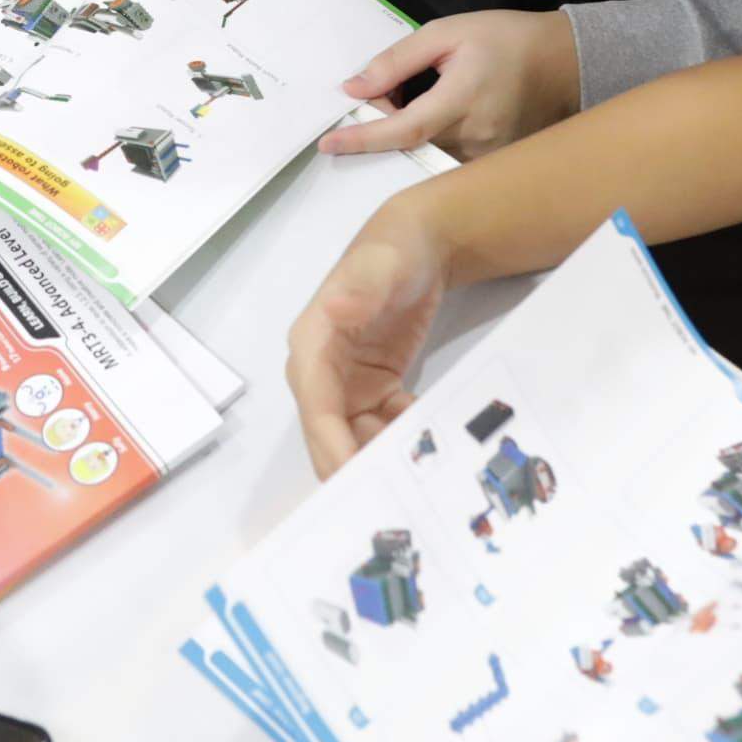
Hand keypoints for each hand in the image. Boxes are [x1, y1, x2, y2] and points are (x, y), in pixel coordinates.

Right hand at [286, 199, 455, 478]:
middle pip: (329, 431)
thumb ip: (362, 286)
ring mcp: (346, 383)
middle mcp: (321, 369)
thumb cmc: (393, 249)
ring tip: (416, 476)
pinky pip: (380, 427)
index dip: (330, 442)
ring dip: (380, 457)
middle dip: (352, 465)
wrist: (418, 244)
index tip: (352, 476)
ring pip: (354, 437)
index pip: (315, 403)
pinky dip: (401, 438)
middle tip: (389, 497)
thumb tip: (336, 311)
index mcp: (313, 341)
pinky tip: (429, 440)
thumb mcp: (381, 262)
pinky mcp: (371, 389)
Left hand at [322, 11, 582, 160]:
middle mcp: (477, 137)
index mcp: (463, 98)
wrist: (564, 62)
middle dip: (382, 127)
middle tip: (379, 98)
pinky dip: (429, 142)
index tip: (329, 143)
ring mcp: (489, 157)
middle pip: (412, 145)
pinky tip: (434, 115)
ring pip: (429, 156)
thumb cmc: (504, 39)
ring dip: (407, 134)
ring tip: (413, 98)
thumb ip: (397, 61)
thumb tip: (355, 88)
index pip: (404, 129)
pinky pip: (449, 162)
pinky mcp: (496, 165)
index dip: (364, 138)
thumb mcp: (447, 33)